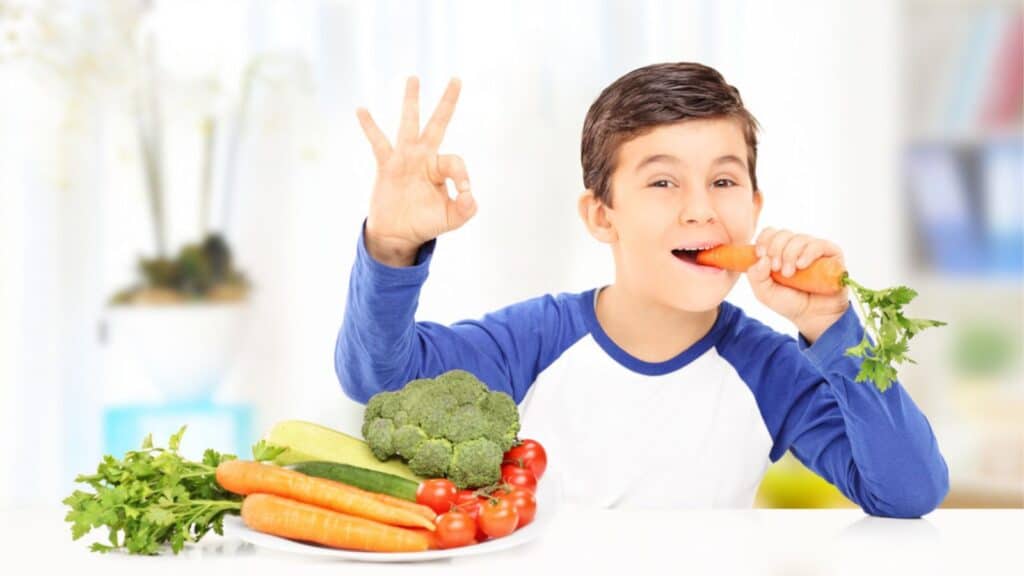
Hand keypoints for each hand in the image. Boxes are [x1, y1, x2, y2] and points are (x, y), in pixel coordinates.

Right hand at [357, 77, 476, 265]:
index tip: (464, 192)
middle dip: (447, 103)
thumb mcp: (451, 218)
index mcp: (440, 168)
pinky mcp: (387, 165)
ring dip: (411, 101)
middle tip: (457, 79)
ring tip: (414, 78)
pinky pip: (378, 142)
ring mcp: (405, 158)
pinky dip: (370, 126)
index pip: (455, 162)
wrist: (398, 235)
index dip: (463, 176)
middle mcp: (424, 157)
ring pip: (409, 124)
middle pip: (437, 124)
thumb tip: (470, 195)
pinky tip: (362, 109)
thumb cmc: (425, 223)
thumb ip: (466, 208)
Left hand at [748, 228, 849, 342]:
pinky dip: (807, 253)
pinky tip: (801, 265)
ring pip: (799, 238)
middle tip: (776, 269)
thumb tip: (762, 258)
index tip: (761, 255)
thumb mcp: (764, 293)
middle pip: (783, 234)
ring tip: (789, 274)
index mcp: (779, 252)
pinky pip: (818, 245)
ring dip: (790, 254)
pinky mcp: (831, 254)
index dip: (764, 240)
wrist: (813, 316)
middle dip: (776, 249)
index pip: (770, 233)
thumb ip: (756, 276)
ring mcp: (813, 249)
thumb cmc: (789, 303)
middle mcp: (796, 247)